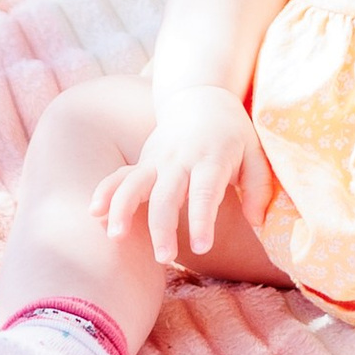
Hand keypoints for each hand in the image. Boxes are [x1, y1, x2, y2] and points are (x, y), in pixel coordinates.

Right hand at [94, 85, 254, 265]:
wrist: (201, 96)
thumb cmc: (233, 132)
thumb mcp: (256, 152)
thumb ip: (259, 187)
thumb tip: (257, 221)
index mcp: (211, 158)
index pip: (205, 192)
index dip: (202, 220)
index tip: (202, 247)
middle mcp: (180, 159)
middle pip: (166, 195)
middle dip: (162, 227)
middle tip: (165, 258)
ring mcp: (157, 159)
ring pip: (135, 184)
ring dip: (123, 210)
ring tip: (116, 238)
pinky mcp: (143, 161)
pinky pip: (120, 176)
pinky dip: (106, 192)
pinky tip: (95, 213)